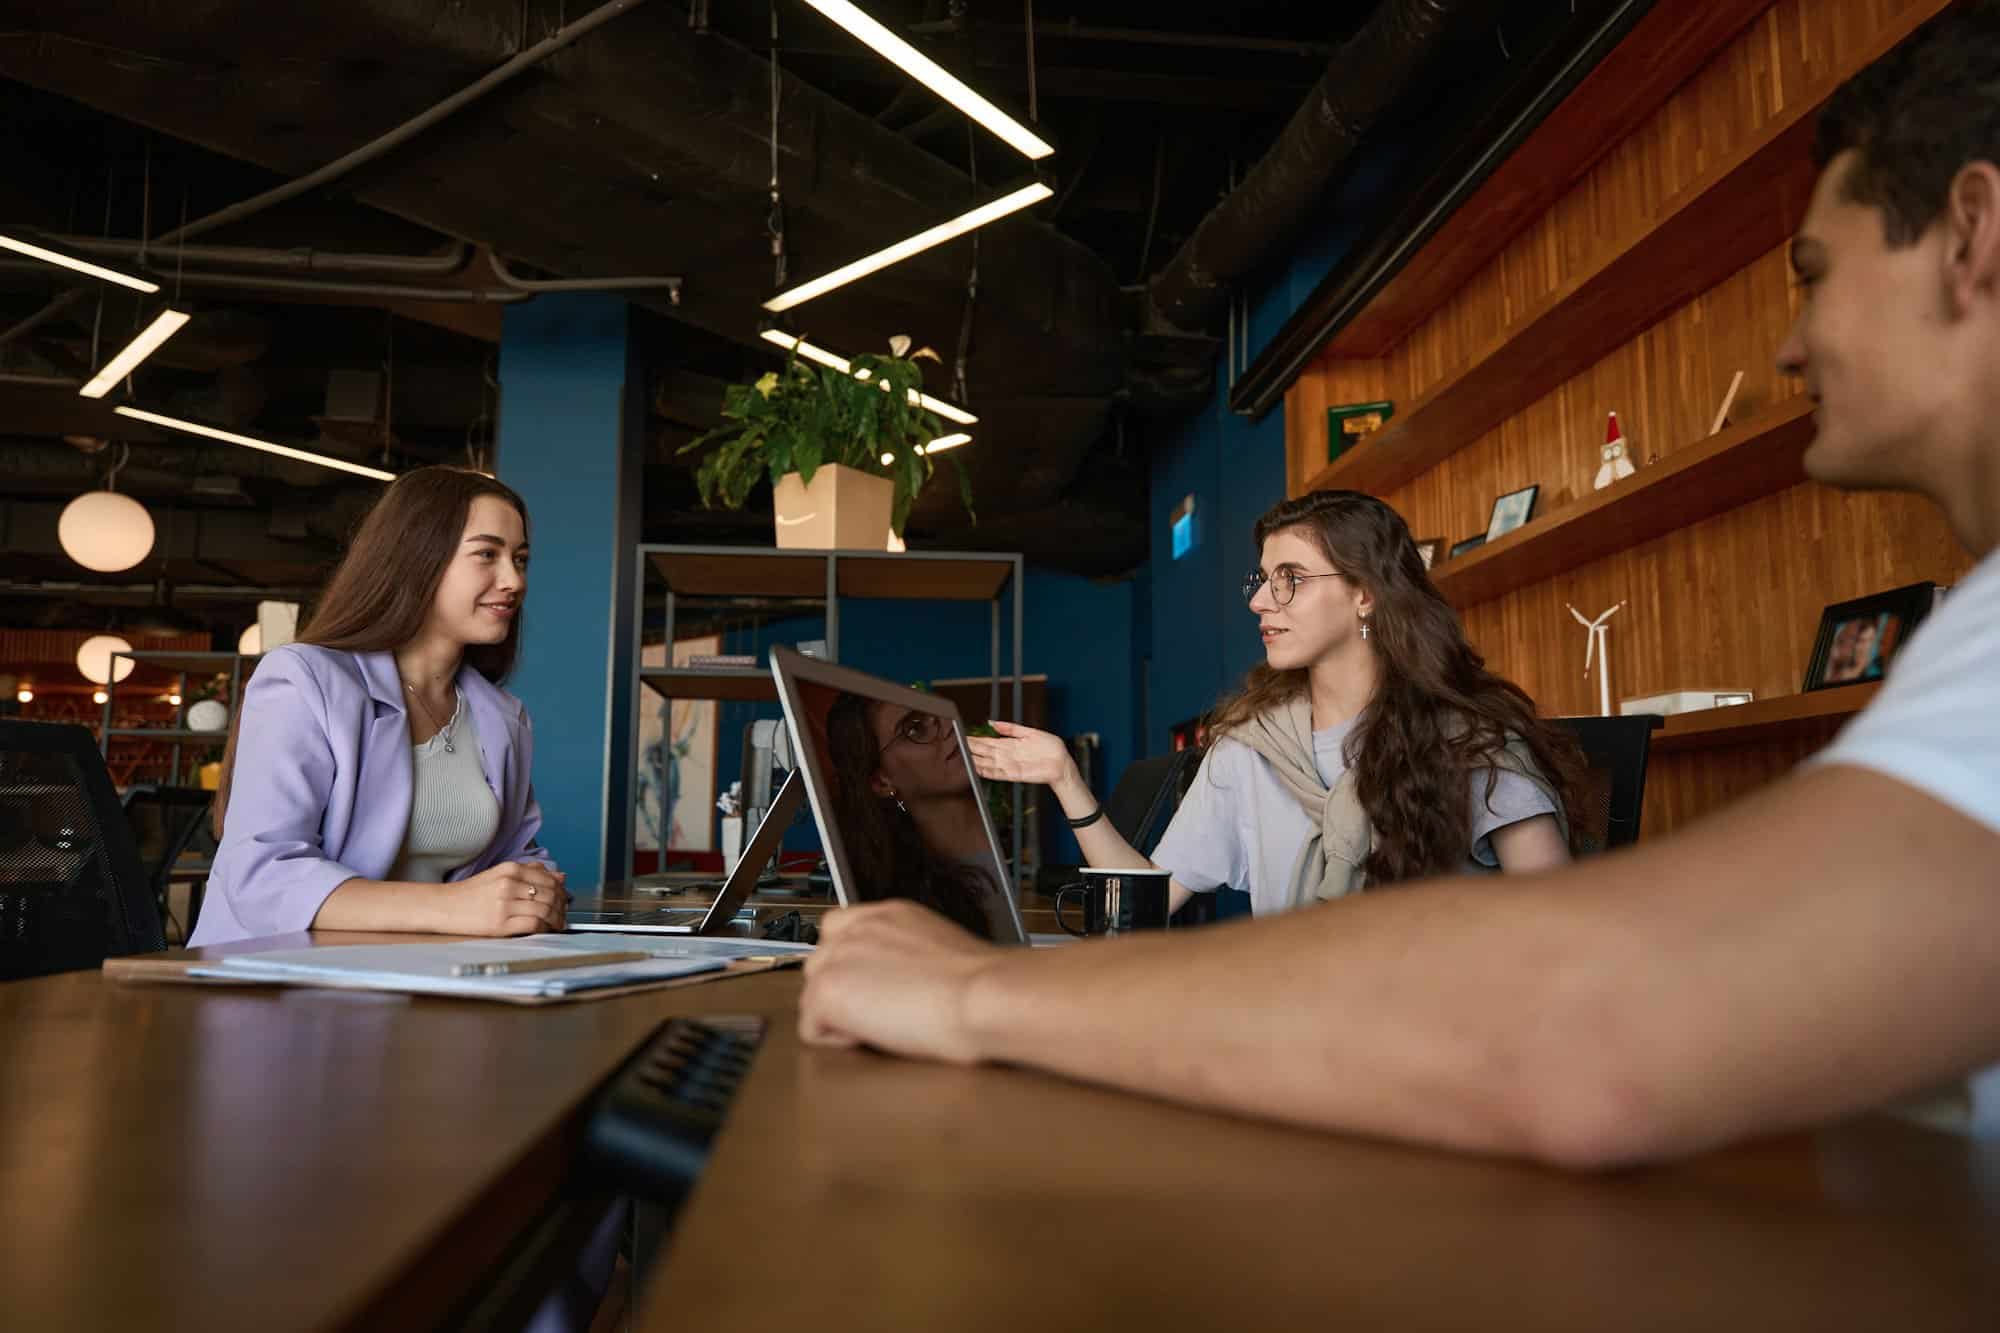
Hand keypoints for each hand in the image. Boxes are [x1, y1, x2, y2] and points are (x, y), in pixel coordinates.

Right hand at [444, 861, 566, 935]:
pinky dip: (545, 927)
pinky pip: (534, 924)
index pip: (549, 879)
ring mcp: (505, 904)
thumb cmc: (472, 892)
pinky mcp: (500, 924)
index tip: (564, 899)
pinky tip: (546, 929)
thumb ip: (531, 872)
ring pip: (545, 909)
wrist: (444, 906)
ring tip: (557, 923)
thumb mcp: (500, 874)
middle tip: (564, 913)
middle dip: (562, 906)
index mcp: (510, 869)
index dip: (562, 891)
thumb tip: (560, 875)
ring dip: (557, 918)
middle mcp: (509, 884)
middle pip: (550, 894)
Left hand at [800, 901, 995, 1061]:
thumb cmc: (981, 987)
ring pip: (811, 996)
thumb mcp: (942, 950)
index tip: (871, 987)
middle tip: (883, 1013)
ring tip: (882, 1026)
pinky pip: (810, 1028)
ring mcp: (838, 957)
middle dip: (844, 993)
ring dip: (839, 1016)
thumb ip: (908, 954)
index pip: (840, 931)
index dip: (852, 967)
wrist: (983, 996)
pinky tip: (874, 1037)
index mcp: (889, 915)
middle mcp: (859, 928)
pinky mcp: (828, 990)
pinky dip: (837, 1041)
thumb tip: (903, 977)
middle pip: (820, 964)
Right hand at [966, 720, 1075, 787]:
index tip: (962, 736)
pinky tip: (976, 769)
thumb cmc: (1049, 748)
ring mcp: (1008, 765)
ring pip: (987, 763)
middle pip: (984, 752)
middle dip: (971, 749)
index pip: (987, 741)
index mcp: (1009, 744)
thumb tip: (992, 723)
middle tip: (956, 745)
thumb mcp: (1030, 732)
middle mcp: (1006, 755)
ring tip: (962, 757)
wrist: (1061, 763)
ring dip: (975, 761)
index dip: (975, 739)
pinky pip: (996, 774)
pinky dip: (986, 771)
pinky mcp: (1013, 775)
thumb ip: (1010, 728)